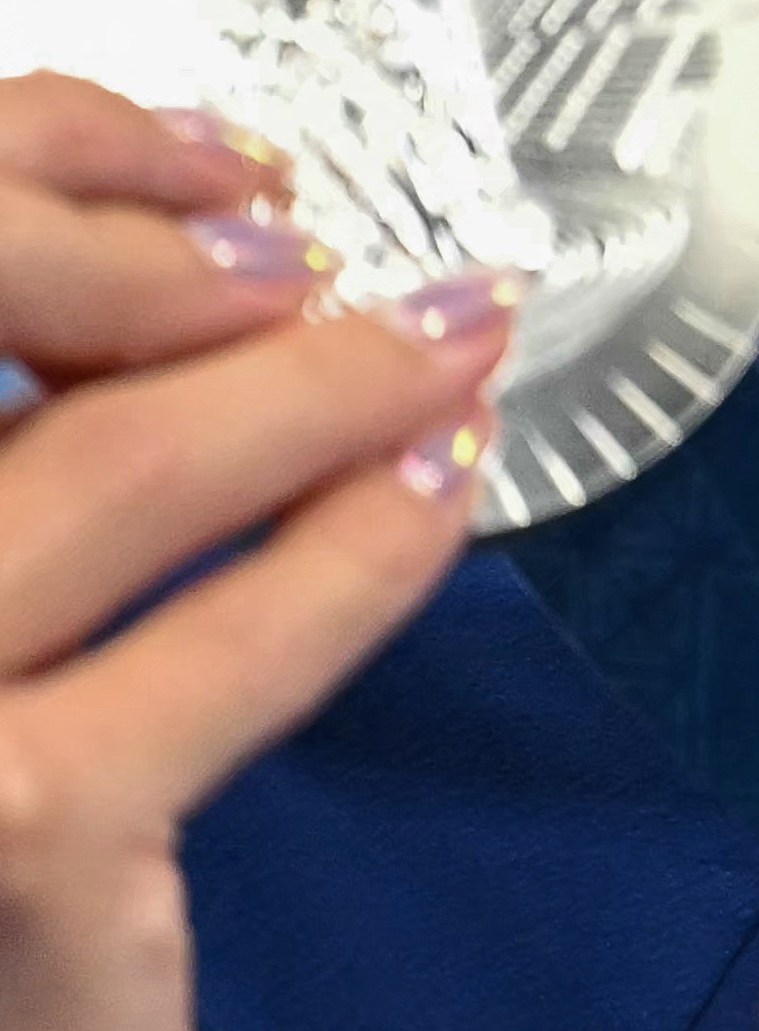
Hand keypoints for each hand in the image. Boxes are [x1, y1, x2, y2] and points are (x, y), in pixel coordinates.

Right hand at [0, 74, 501, 1030]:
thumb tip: (145, 375)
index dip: (25, 216)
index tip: (180, 184)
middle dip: (164, 279)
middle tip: (346, 253)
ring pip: (91, 479)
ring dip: (296, 388)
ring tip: (443, 342)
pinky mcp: (6, 847)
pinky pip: (216, 644)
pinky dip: (346, 553)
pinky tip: (437, 499)